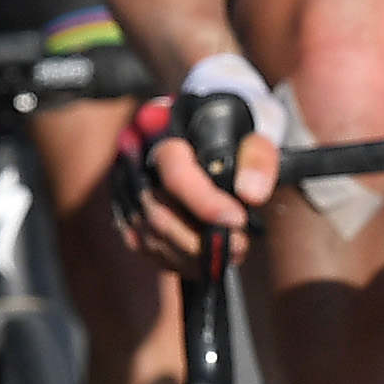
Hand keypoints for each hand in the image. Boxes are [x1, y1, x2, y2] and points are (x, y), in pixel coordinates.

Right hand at [113, 48, 279, 273]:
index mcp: (166, 135)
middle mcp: (137, 160)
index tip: (237, 221)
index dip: (206, 204)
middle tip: (239, 246)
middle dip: (202, 241)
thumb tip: (251, 195)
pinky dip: (174, 260)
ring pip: (150, 235)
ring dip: (191, 256)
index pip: (177, 175)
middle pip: (160, 214)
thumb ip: (258, 159)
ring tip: (228, 253)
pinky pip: (142, 245)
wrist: (204, 123)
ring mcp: (127, 187)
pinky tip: (202, 260)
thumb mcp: (253, 131)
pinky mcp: (125, 209)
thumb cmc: (232, 128)